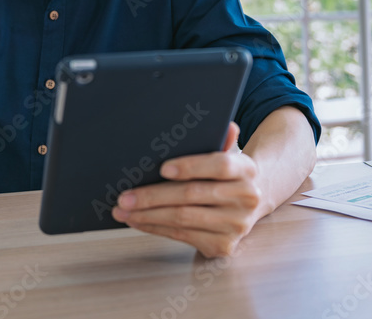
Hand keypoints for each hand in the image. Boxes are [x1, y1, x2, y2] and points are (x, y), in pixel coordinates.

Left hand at [111, 123, 262, 257]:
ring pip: (183, 218)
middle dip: (152, 196)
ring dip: (147, 215)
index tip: (162, 169)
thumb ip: (219, 139)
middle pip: (192, 194)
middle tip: (125, 197)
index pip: (220, 165)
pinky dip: (156, 228)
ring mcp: (236, 225)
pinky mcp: (224, 245)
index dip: (191, 166)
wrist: (248, 205)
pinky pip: (182, 236)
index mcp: (247, 169)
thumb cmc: (225, 175)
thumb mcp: (225, 154)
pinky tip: (139, 221)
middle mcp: (247, 198)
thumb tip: (226, 125)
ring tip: (123, 210)